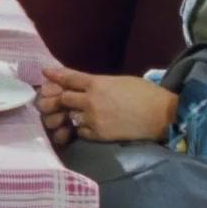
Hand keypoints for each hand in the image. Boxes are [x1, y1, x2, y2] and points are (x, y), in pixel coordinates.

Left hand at [41, 66, 177, 142]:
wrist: (161, 115)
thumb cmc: (145, 94)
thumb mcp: (119, 81)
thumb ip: (100, 83)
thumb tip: (88, 84)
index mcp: (97, 83)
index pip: (69, 78)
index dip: (56, 75)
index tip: (46, 73)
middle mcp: (91, 100)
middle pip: (63, 98)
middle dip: (59, 98)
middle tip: (56, 100)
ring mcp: (93, 118)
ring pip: (70, 116)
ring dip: (69, 115)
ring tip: (68, 115)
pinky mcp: (99, 135)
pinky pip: (80, 132)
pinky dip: (80, 129)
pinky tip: (86, 126)